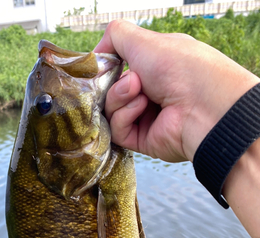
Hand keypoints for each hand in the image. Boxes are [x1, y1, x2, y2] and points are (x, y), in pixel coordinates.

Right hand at [94, 20, 259, 162]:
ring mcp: (146, 118)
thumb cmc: (180, 68)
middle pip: (111, 90)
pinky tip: (142, 107)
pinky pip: (117, 130)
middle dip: (115, 82)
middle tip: (133, 79)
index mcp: (156, 67)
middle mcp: (152, 93)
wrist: (201, 104)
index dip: (109, 67)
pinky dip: (125, 116)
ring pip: (110, 110)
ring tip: (138, 91)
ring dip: (119, 97)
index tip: (103, 64)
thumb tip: (97, 52)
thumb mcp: (144, 40)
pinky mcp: (142, 140)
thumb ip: (116, 36)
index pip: (120, 68)